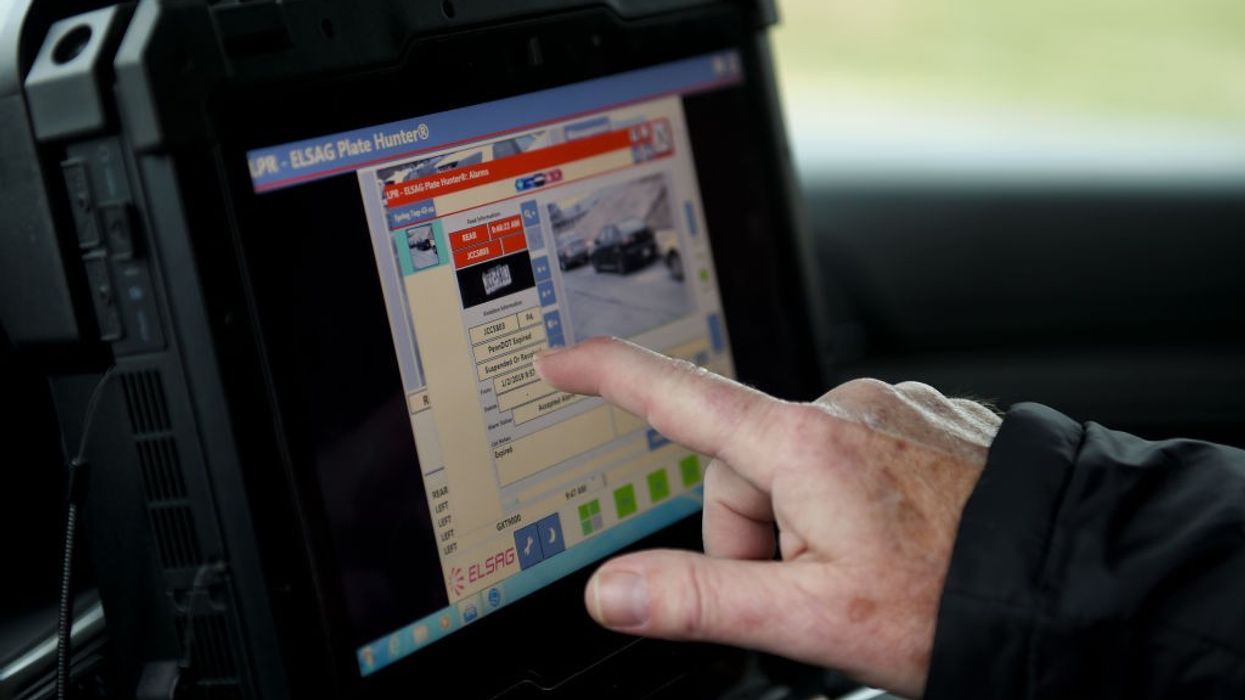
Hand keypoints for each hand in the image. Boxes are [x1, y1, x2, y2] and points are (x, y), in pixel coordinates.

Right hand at [535, 337, 1000, 697]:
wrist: (1073, 582)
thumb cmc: (953, 597)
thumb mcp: (812, 615)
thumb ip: (699, 598)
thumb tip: (611, 592)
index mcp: (804, 444)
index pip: (678, 398)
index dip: (609, 376)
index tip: (563, 360)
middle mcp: (847, 407)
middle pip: (743, 464)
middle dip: (752, 531)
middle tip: (810, 588)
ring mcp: (893, 408)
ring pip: (801, 463)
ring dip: (806, 519)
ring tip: (867, 571)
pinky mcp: (928, 420)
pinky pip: (857, 452)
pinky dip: (854, 498)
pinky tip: (900, 540)